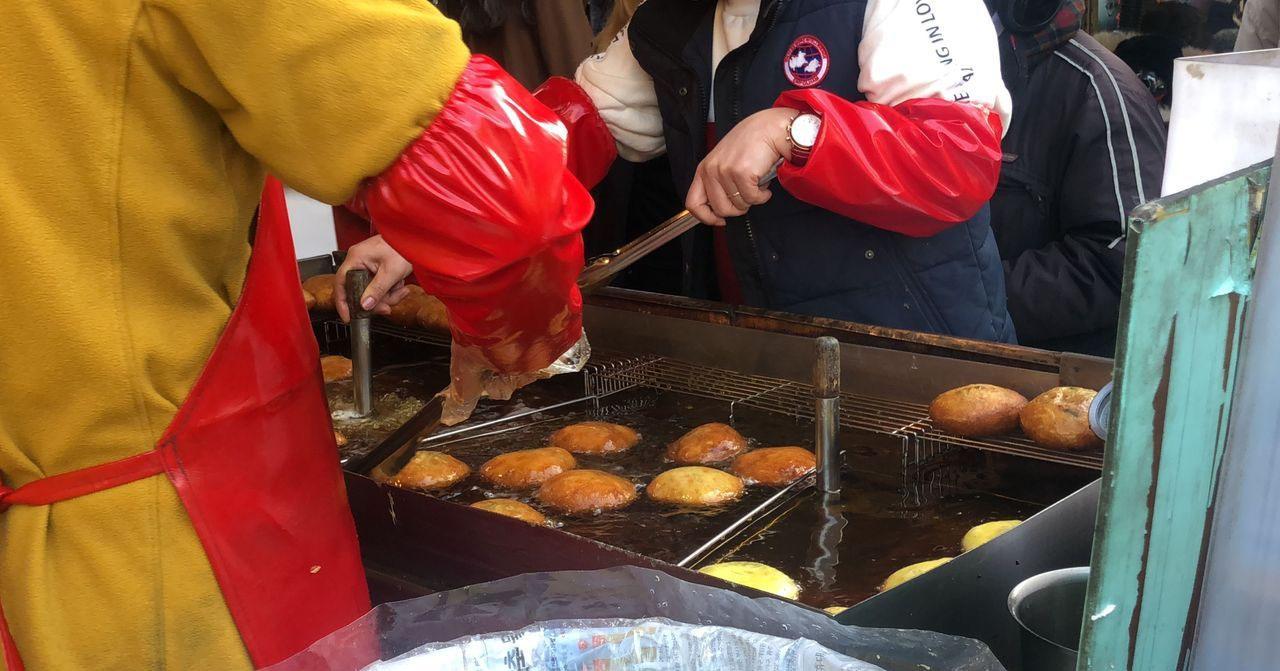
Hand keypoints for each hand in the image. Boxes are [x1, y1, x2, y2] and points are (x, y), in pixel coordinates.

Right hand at [333, 235, 413, 322]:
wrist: (416, 239)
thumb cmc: (404, 246)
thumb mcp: (391, 272)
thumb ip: (377, 290)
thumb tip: (365, 305)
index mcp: (356, 258)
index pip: (341, 283)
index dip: (342, 302)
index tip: (348, 317)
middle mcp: (358, 261)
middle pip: (359, 291)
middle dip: (376, 300)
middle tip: (387, 307)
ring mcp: (367, 264)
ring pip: (371, 291)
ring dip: (387, 295)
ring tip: (400, 289)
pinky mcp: (376, 268)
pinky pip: (378, 285)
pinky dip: (390, 289)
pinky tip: (400, 285)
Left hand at [686, 107, 796, 225]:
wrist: (770, 128)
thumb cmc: (751, 144)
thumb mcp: (725, 162)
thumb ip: (718, 183)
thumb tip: (720, 210)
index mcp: (704, 169)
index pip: (693, 203)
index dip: (706, 217)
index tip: (720, 220)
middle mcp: (711, 170)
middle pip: (720, 209)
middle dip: (738, 208)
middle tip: (747, 196)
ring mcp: (725, 171)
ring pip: (738, 206)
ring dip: (752, 199)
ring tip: (756, 183)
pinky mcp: (741, 173)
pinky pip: (753, 199)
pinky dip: (762, 195)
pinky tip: (764, 182)